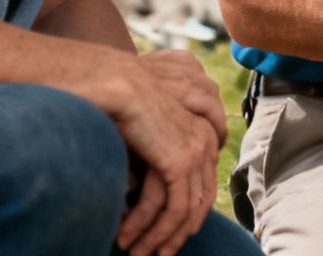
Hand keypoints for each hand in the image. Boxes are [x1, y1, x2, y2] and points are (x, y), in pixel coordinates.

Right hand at [107, 53, 223, 255]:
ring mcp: (197, 152)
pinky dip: (154, 230)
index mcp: (200, 129)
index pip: (203, 182)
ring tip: (140, 254)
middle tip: (157, 253)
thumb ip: (148, 159)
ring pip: (187, 211)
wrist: (117, 84)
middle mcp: (205, 141)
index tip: (166, 234)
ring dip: (162, 238)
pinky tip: (130, 240)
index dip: (186, 213)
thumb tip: (136, 192)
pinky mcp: (180, 162)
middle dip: (177, 232)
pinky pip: (174, 209)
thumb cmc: (123, 101)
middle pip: (201, 200)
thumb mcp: (143, 132)